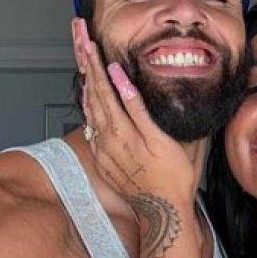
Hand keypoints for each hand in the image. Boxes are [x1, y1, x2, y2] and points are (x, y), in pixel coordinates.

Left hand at [81, 41, 199, 204]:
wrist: (163, 211)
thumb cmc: (172, 178)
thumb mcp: (162, 140)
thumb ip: (139, 109)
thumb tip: (123, 82)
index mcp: (124, 131)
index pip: (106, 89)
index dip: (98, 66)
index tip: (93, 46)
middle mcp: (109, 140)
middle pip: (94, 97)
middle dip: (88, 69)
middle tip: (83, 47)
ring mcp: (104, 152)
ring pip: (90, 113)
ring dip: (87, 88)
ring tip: (85, 67)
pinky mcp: (104, 162)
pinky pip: (91, 131)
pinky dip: (88, 112)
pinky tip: (89, 104)